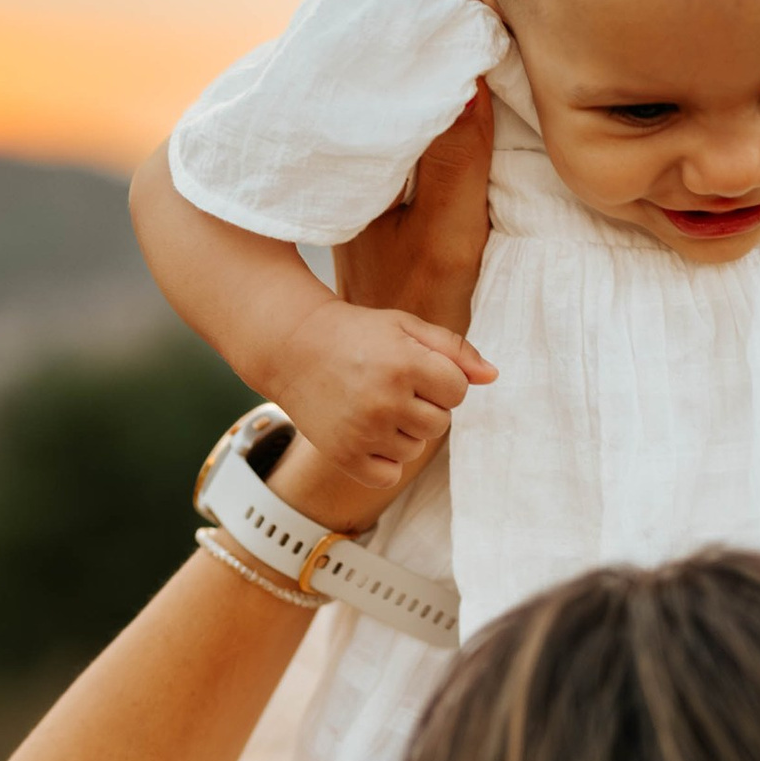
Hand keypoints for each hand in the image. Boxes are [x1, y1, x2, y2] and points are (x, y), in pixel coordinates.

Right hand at [261, 86, 498, 531]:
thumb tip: (489, 355)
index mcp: (394, 351)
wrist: (270, 348)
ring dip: (407, 420)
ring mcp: (362, 436)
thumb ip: (452, 312)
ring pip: (424, 439)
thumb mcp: (403, 295)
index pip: (457, 379)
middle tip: (386, 367)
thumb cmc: (344, 310)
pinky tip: (361, 421)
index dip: (443, 363)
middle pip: (444, 411)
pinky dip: (386, 450)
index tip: (419, 348)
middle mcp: (380, 398)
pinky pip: (397, 465)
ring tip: (372, 389)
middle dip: (426, 392)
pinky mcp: (351, 464)